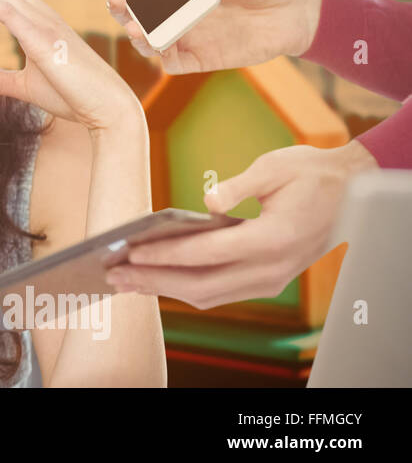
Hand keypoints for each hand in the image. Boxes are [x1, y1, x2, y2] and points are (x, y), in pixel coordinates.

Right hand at [82, 0, 321, 72]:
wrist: (295, 10)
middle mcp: (175, 12)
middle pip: (133, 12)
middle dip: (117, 5)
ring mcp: (184, 36)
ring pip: (144, 39)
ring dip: (133, 31)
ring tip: (133, 22)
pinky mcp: (198, 58)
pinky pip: (169, 61)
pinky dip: (159, 53)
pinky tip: (157, 42)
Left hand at [105, 140, 376, 308]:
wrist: (350, 191)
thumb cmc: (309, 173)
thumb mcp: (274, 167)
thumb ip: (239, 186)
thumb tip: (207, 203)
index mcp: (273, 239)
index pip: (207, 254)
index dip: (165, 255)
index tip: (130, 252)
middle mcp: (272, 268)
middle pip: (201, 285)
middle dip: (153, 282)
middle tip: (113, 275)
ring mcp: (270, 280)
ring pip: (209, 295)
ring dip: (164, 290)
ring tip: (125, 280)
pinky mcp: (266, 281)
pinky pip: (219, 292)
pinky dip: (185, 288)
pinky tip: (156, 279)